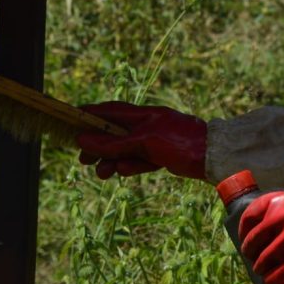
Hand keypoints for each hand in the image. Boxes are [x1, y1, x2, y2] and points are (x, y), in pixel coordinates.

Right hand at [76, 101, 206, 179]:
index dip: (90, 116)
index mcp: (142, 115)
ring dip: (112, 160)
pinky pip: (139, 160)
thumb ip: (113, 144)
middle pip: (114, 134)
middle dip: (98, 146)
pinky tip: (122, 172)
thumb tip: (82, 140)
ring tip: (102, 172)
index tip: (71, 122)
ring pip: (125, 150)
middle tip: (83, 160)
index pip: (109, 111)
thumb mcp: (143, 142)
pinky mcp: (160, 155)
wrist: (211, 156)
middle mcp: (146, 125)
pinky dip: (131, 166)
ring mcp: (154, 140)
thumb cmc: (179, 141)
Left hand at [239, 180, 283, 283]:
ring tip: (263, 271)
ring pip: (266, 259)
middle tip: (253, 257)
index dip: (244, 229)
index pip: (251, 215)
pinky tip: (273, 282)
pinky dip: (274, 280)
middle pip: (255, 240)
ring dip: (261, 267)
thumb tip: (275, 218)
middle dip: (251, 251)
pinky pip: (282, 275)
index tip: (244, 237)